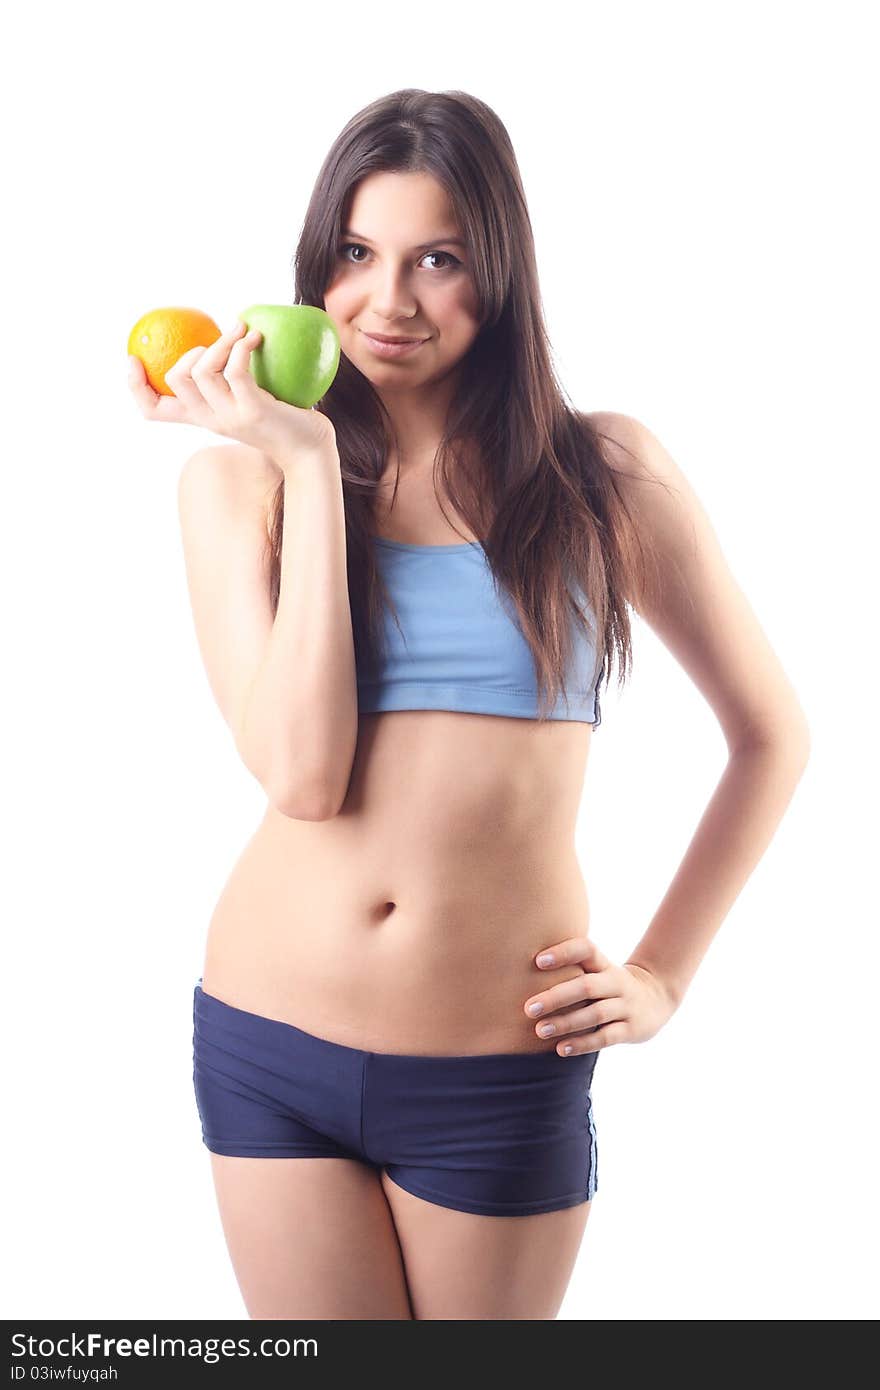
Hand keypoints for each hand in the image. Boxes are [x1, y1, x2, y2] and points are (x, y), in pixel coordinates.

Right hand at [127, 320, 336, 460]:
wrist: (309, 450)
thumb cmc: (281, 419)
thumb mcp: (245, 402)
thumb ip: (227, 381)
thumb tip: (220, 334)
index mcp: (202, 418)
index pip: (153, 410)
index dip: (134, 386)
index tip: (133, 357)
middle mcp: (211, 420)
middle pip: (175, 381)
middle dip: (189, 351)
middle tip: (214, 340)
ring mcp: (230, 417)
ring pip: (202, 372)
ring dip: (219, 342)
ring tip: (241, 328)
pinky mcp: (254, 411)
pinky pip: (236, 371)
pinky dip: (241, 347)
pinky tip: (254, 337)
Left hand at [523, 935, 678, 1054]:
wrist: (656, 998)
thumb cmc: (608, 983)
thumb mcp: (597, 969)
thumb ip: (569, 968)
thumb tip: (518, 970)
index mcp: (604, 964)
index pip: (586, 949)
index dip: (563, 953)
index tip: (538, 961)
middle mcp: (616, 982)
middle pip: (586, 986)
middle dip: (556, 997)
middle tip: (529, 1007)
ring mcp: (625, 1006)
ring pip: (595, 1014)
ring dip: (566, 1023)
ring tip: (540, 1030)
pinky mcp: (631, 1029)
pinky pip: (605, 1037)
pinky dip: (583, 1044)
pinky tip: (561, 1048)